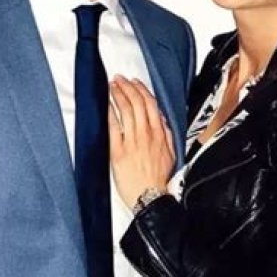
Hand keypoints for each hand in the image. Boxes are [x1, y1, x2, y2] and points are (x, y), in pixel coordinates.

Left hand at [108, 76, 174, 209]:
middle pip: (137, 104)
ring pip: (126, 112)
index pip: (151, 105)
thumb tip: (161, 120)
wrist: (150, 197)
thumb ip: (166, 135)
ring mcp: (132, 142)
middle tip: (118, 79)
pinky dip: (110, 114)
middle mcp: (146, 135)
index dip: (141, 90)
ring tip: (111, 86)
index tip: (134, 82)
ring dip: (118, 95)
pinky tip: (105, 105)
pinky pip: (113, 128)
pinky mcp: (119, 152)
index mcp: (159, 134)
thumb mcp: (171, 154)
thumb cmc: (158, 179)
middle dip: (127, 87)